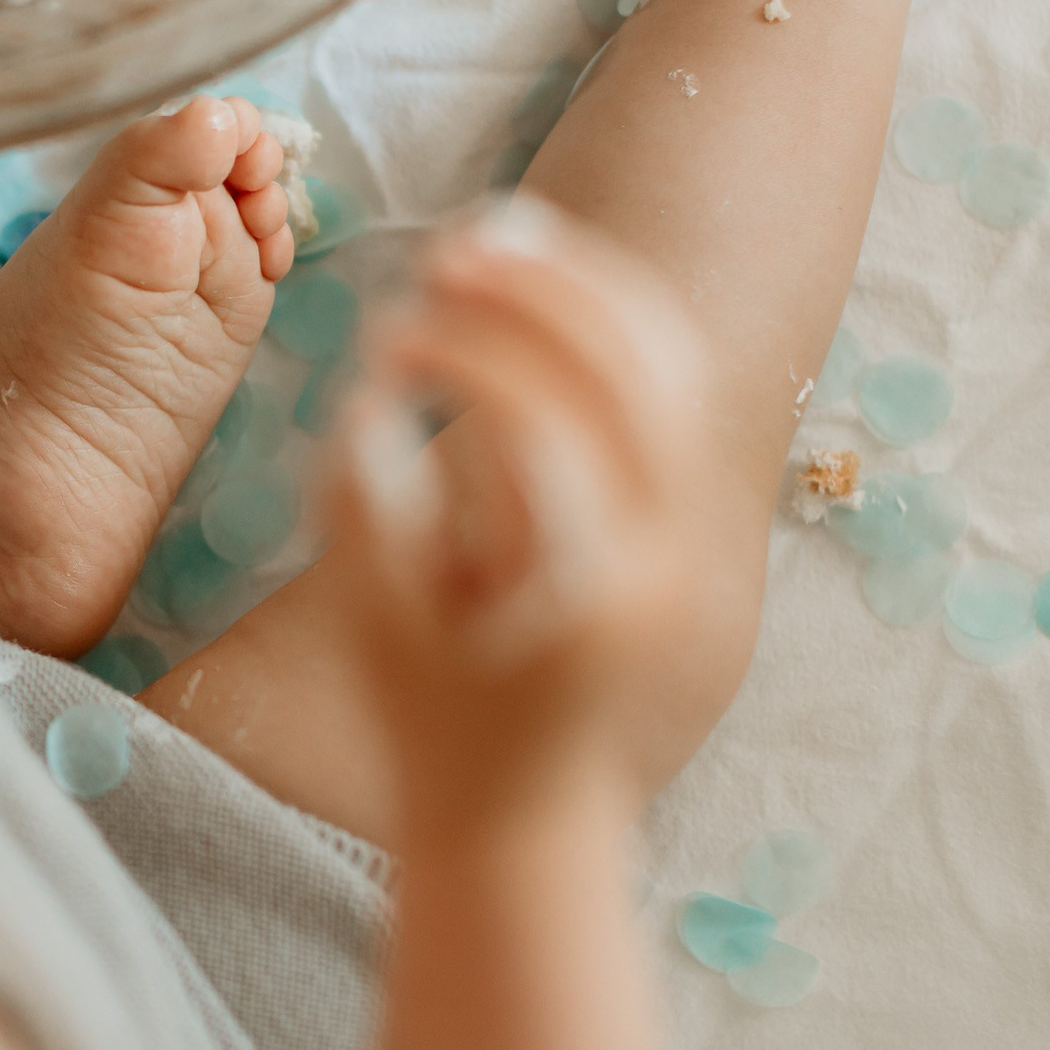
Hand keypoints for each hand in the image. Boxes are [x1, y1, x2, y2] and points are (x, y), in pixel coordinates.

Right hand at [327, 201, 721, 835]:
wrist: (526, 812)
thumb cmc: (433, 726)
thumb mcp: (373, 630)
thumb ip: (365, 512)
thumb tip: (368, 394)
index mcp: (589, 589)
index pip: (547, 428)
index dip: (467, 359)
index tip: (386, 340)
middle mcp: (662, 552)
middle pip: (635, 375)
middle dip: (541, 292)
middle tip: (444, 249)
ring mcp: (684, 530)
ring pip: (667, 365)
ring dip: (582, 287)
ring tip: (489, 237)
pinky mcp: (676, 513)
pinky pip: (663, 384)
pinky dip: (604, 318)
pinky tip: (531, 281)